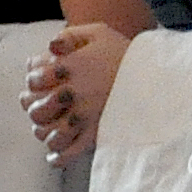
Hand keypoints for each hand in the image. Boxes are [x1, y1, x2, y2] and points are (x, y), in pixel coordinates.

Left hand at [21, 22, 130, 164]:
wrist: (158, 75)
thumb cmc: (127, 54)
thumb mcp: (99, 33)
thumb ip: (70, 35)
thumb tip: (49, 47)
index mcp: (69, 68)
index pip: (33, 80)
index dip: (34, 81)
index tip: (42, 81)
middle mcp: (73, 93)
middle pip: (36, 109)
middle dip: (35, 107)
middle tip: (43, 105)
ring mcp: (85, 116)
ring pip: (49, 133)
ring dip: (44, 131)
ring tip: (51, 127)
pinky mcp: (98, 132)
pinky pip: (72, 151)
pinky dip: (59, 157)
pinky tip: (54, 158)